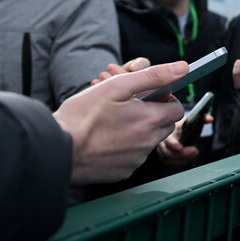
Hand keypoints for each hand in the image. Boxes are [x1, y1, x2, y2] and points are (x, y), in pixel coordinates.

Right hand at [53, 60, 186, 184]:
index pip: (177, 109)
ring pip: (149, 142)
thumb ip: (153, 76)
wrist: (57, 149)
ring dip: (139, 131)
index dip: (166, 100)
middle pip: (165, 126)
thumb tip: (182, 68)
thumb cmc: (83, 116)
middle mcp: (147, 143)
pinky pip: (133, 157)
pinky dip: (126, 147)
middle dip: (154, 115)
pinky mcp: (122, 172)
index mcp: (149, 120)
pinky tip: (106, 139)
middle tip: (130, 107)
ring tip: (113, 122)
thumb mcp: (118, 86)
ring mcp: (135, 160)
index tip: (149, 96)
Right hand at [155, 115, 211, 168]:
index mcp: (168, 132)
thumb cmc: (183, 125)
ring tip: (194, 153)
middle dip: (183, 154)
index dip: (173, 145)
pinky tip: (190, 157)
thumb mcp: (190, 120)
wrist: (175, 130)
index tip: (182, 147)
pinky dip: (182, 163)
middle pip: (168, 153)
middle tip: (195, 150)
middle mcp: (163, 143)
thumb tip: (210, 119)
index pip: (167, 140)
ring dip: (184, 159)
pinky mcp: (165, 158)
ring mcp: (162, 151)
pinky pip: (172, 164)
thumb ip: (201, 118)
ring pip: (170, 160)